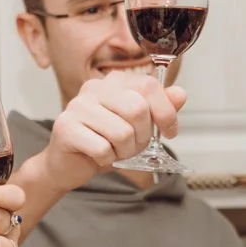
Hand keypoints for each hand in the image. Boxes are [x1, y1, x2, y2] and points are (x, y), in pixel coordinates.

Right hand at [39, 72, 184, 192]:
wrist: (68, 164)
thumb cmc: (104, 141)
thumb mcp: (138, 125)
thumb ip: (159, 108)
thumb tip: (180, 94)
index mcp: (114, 81)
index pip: (149, 86)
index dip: (165, 112)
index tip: (169, 131)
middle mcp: (94, 88)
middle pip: (137, 109)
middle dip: (142, 136)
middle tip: (133, 146)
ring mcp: (77, 106)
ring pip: (122, 132)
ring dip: (125, 151)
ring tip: (115, 151)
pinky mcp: (65, 127)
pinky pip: (103, 148)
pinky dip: (107, 159)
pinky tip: (99, 156)